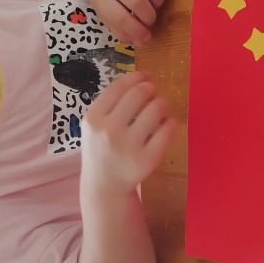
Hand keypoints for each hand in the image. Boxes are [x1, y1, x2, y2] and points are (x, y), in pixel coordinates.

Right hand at [81, 72, 175, 193]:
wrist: (104, 185)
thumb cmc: (100, 148)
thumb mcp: (95, 124)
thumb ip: (111, 102)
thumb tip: (142, 77)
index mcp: (93, 119)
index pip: (119, 87)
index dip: (136, 77)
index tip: (145, 77)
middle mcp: (109, 131)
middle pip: (139, 93)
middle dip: (150, 89)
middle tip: (152, 94)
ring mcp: (128, 146)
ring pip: (156, 108)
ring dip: (161, 104)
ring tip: (159, 110)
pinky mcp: (147, 159)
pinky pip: (167, 130)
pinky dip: (170, 123)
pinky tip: (165, 126)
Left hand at [82, 0, 168, 44]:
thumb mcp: (104, 11)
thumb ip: (119, 28)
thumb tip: (141, 41)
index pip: (118, 16)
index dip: (135, 29)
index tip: (146, 37)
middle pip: (136, 0)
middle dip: (149, 16)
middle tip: (151, 20)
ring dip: (158, 0)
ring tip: (155, 5)